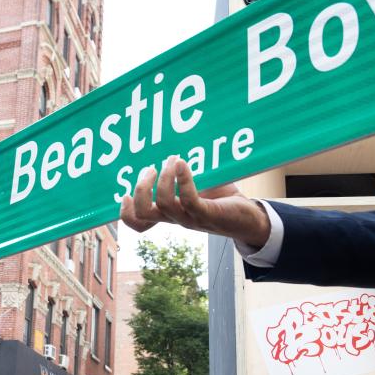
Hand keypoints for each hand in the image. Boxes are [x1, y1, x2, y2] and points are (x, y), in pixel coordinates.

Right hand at [119, 156, 270, 247]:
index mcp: (170, 214)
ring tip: (172, 160)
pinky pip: (189, 200)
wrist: (250, 218)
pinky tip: (183, 164)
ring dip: (164, 179)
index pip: (139, 224)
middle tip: (150, 168)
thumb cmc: (222, 200)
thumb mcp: (197, 186)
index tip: (125, 193)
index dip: (126, 212)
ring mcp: (191, 218)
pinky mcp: (207, 215)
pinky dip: (183, 180)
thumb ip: (181, 176)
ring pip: (164, 205)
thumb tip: (169, 151)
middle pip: (143, 214)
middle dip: (141, 189)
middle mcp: (176, 219)